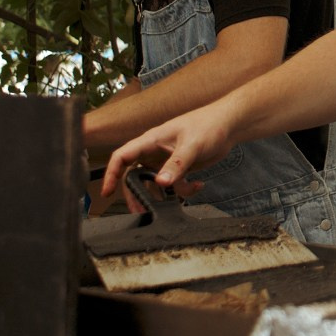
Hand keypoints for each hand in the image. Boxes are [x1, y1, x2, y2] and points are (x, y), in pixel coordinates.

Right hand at [102, 101, 239, 211]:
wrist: (228, 125)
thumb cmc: (208, 125)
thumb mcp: (191, 146)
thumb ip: (176, 165)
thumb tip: (161, 183)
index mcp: (150, 140)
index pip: (122, 156)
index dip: (111, 174)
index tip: (107, 192)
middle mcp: (154, 150)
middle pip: (134, 175)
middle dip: (136, 193)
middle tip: (139, 210)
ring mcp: (166, 160)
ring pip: (154, 182)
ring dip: (161, 196)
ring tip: (170, 206)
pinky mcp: (179, 167)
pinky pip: (174, 184)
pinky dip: (184, 190)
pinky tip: (198, 186)